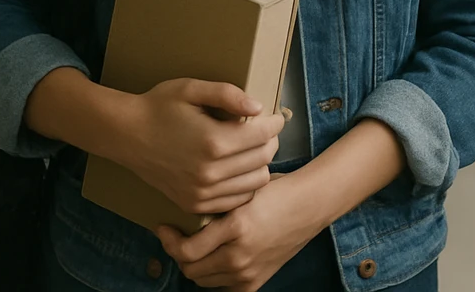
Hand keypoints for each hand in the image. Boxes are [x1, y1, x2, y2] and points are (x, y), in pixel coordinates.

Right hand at [116, 79, 284, 214]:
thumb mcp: (192, 89)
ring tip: (251, 148)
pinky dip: (245, 184)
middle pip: (264, 158)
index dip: (276, 123)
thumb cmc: (159, 107)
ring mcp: (201, 192)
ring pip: (256, 181)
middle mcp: (209, 172)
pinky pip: (237, 200)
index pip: (265, 135)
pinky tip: (238, 168)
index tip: (275, 116)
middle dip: (271, 140)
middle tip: (264, 130)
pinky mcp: (194, 204)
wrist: (126, 135)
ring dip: (260, 163)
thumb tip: (258, 108)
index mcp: (213, 142)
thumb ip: (228, 94)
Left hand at [157, 173, 323, 290]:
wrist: (310, 205)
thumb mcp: (242, 193)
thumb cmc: (277, 191)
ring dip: (195, 266)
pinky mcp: (256, 281)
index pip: (187, 251)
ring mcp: (248, 272)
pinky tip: (216, 260)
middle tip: (178, 238)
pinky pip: (222, 287)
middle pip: (191, 270)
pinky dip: (214, 276)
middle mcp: (240, 255)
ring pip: (203, 281)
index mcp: (236, 228)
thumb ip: (215, 209)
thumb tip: (182, 218)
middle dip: (179, 255)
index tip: (163, 228)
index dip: (168, 241)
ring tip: (197, 248)